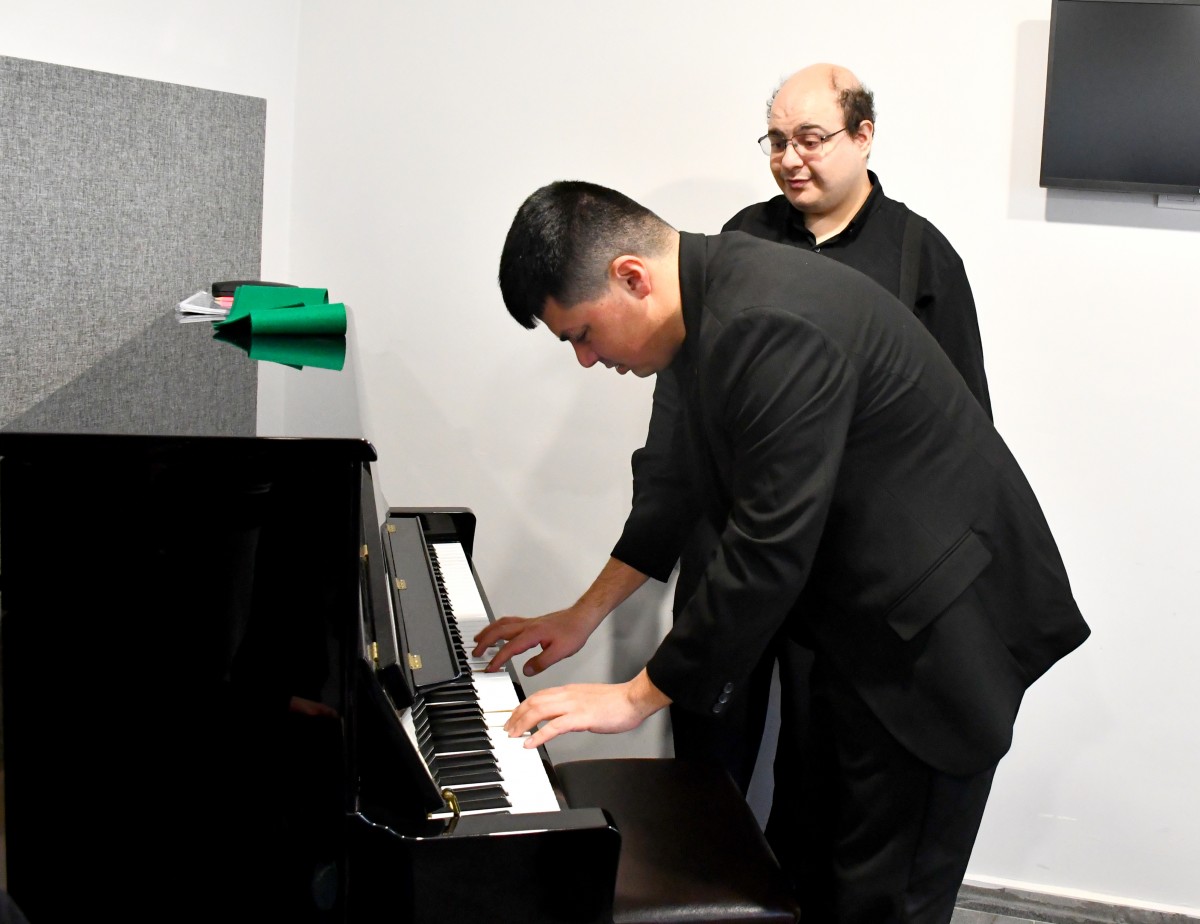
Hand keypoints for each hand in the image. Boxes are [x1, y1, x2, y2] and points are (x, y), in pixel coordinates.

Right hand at [472, 607, 594, 675]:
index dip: (497, 659)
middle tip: (475, 652)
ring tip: (479, 639)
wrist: (582, 617)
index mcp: (532, 634)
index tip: (489, 668)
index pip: (509, 648)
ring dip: (488, 631)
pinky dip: (498, 626)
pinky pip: (509, 622)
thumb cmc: (574, 631)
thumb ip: (542, 662)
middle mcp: (528, 626)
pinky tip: (498, 631)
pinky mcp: (532, 622)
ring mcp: (529, 622)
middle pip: (499, 631)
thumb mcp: (560, 652)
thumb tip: (526, 670)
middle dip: (484, 642)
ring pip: (502, 624)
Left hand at [504, 669, 670, 748]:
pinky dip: (539, 735)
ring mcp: (573, 705)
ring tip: (513, 735)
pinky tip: (530, 743)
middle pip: (533, 702)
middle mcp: (568, 695)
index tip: (514, 717)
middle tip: (507, 728)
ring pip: (539, 711)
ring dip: (522, 724)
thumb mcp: (588, 700)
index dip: (522, 706)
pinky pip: (554, 726)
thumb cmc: (616, 702)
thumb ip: (573, 707)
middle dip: (517, 715)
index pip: (538, 695)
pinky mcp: (581, 717)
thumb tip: (562, 718)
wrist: (633, 699)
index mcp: (569, 691)